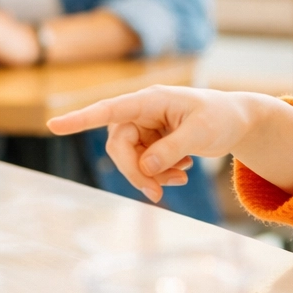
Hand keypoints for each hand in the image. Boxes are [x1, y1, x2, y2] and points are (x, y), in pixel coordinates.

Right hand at [47, 86, 292, 201]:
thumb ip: (171, 149)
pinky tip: (182, 173)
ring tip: (182, 177)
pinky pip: (143, 165)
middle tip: (158, 193)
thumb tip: (144, 167)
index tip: (53, 125)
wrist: (238, 122)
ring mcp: (145, 127)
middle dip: (136, 172)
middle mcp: (142, 111)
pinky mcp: (151, 141)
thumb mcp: (201, 133)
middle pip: (119, 146)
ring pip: (130, 159)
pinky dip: (160, 174)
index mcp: (151, 99)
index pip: (110, 109)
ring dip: (151, 175)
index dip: (81, 118)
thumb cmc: (221, 118)